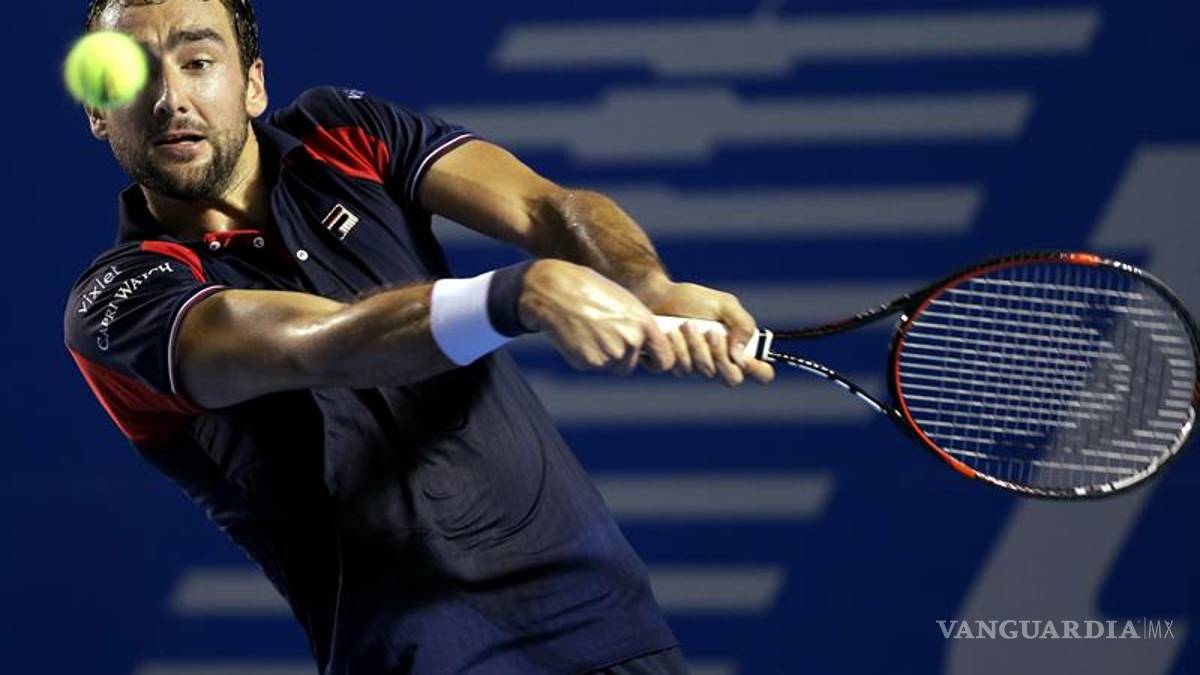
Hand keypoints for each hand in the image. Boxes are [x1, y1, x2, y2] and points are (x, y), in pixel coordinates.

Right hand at [519, 259, 674, 374]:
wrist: (555, 292)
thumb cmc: (590, 291)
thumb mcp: (623, 302)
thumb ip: (638, 325)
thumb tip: (647, 345)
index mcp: (644, 323)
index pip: (664, 359)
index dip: (657, 362)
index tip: (649, 360)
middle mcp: (631, 341)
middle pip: (631, 366)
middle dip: (621, 359)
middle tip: (604, 339)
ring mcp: (610, 354)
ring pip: (610, 366)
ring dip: (602, 356)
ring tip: (589, 331)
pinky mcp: (589, 363)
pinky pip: (592, 366)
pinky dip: (585, 356)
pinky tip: (578, 335)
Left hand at [640, 281, 774, 385]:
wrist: (658, 296)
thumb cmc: (693, 299)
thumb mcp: (724, 304)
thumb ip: (742, 324)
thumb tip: (741, 355)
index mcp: (738, 348)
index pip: (761, 372)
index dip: (759, 371)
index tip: (748, 358)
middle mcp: (720, 362)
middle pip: (732, 379)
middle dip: (721, 355)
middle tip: (711, 333)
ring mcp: (697, 368)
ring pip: (704, 372)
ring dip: (696, 346)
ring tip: (686, 324)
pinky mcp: (675, 366)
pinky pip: (680, 369)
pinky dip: (676, 348)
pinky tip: (671, 332)